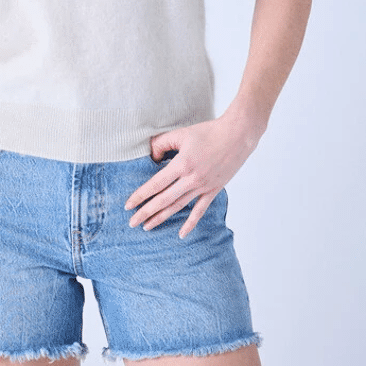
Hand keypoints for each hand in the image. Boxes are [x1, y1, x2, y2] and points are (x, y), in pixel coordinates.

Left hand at [125, 112, 264, 238]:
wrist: (237, 135)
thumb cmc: (208, 131)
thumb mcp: (181, 134)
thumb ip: (162, 143)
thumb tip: (152, 157)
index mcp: (182, 164)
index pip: (156, 184)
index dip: (140, 195)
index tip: (128, 205)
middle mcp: (191, 178)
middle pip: (164, 200)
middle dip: (146, 212)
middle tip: (132, 222)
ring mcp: (203, 186)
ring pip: (178, 206)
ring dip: (162, 218)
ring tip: (148, 227)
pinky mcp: (214, 190)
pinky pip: (200, 210)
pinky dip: (190, 223)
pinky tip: (181, 234)